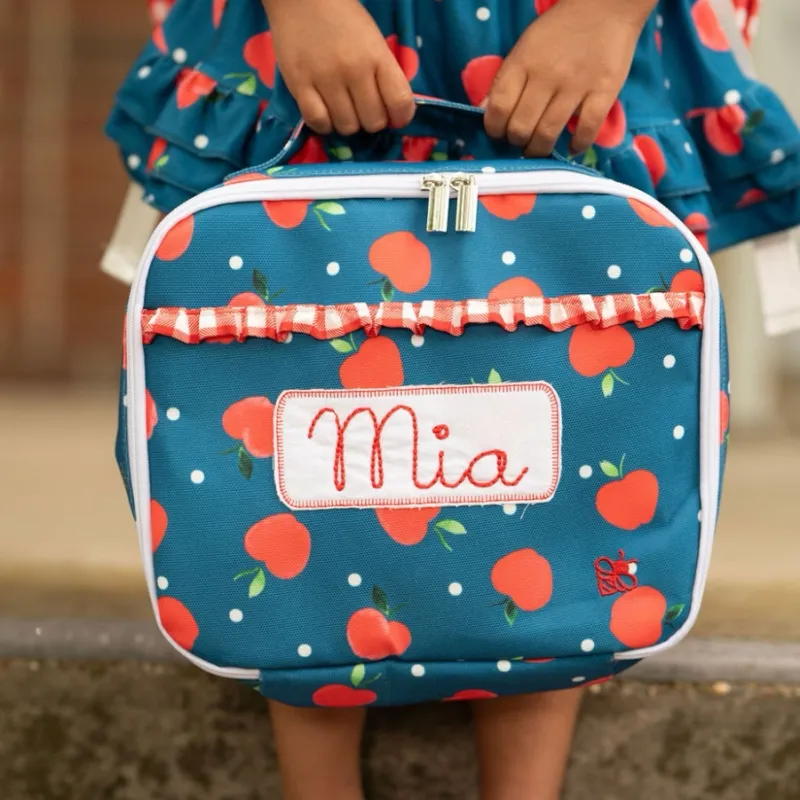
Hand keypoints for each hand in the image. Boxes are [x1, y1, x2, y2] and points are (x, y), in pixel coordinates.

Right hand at [263, 0, 415, 134]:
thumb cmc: (342, 17)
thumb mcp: (374, 40)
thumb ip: (384, 73)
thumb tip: (391, 110)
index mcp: (377, 56)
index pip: (400, 102)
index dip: (400, 117)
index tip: (394, 116)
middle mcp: (354, 70)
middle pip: (373, 121)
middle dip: (372, 121)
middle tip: (363, 109)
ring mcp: (326, 79)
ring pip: (347, 126)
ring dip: (348, 124)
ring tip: (343, 110)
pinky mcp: (299, 85)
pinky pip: (318, 122)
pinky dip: (325, 125)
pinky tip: (325, 115)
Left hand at [483, 0, 655, 156]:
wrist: (607, 5)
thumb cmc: (561, 28)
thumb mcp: (525, 46)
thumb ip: (507, 79)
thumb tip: (486, 112)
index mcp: (523, 62)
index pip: (499, 107)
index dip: (494, 129)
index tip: (499, 134)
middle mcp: (546, 76)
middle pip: (521, 127)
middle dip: (516, 142)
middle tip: (521, 142)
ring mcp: (575, 86)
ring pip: (548, 133)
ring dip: (539, 150)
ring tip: (539, 150)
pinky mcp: (603, 92)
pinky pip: (586, 130)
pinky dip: (577, 145)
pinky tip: (572, 148)